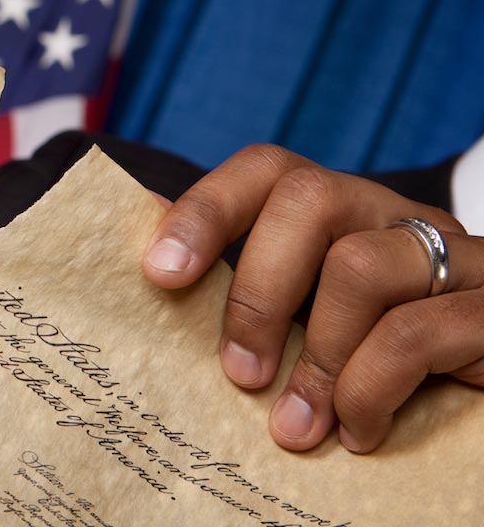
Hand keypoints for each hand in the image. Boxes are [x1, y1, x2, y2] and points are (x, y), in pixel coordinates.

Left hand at [141, 144, 483, 452]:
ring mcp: (455, 256)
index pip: (267, 171)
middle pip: (307, 200)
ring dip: (315, 358)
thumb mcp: (311, 315)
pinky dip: (369, 390)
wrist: (483, 402)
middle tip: (239, 375)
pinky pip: (415, 332)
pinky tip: (357, 431)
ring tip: (296, 425)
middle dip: (256, 290)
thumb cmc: (378, 359)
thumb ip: (249, 281)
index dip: (206, 210)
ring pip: (359, 266)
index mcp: (342, 211)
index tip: (161, 274)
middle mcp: (395, 218)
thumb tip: (151, 246)